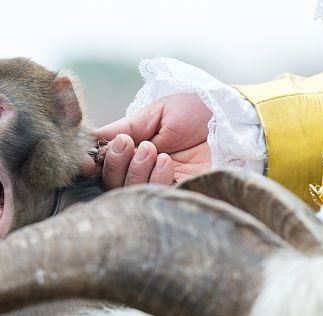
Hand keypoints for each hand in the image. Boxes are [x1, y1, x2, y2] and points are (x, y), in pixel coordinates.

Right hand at [86, 92, 213, 188]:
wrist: (236, 122)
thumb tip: (90, 138)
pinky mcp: (179, 196)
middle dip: (114, 163)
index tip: (86, 159)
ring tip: (152, 150)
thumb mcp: (158, 112)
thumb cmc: (200, 111)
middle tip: (129, 144)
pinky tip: (167, 162)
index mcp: (137, 149)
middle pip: (111, 182)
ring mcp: (161, 185)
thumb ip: (126, 126)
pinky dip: (155, 179)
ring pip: (129, 193)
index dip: (92, 163)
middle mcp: (145, 170)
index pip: (104, 164)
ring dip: (135, 170)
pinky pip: (154, 197)